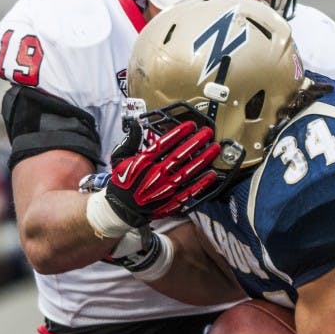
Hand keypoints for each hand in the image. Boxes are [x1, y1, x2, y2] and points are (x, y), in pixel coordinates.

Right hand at [104, 120, 219, 226]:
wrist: (121, 209)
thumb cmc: (123, 182)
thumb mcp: (120, 158)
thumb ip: (130, 141)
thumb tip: (136, 125)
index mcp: (143, 162)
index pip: (164, 143)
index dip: (179, 133)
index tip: (191, 125)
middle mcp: (156, 174)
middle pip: (180, 155)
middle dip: (196, 142)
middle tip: (208, 132)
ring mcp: (165, 188)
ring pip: (188, 171)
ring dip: (203, 159)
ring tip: (214, 149)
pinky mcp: (171, 201)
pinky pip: (190, 191)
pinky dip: (202, 183)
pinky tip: (212, 174)